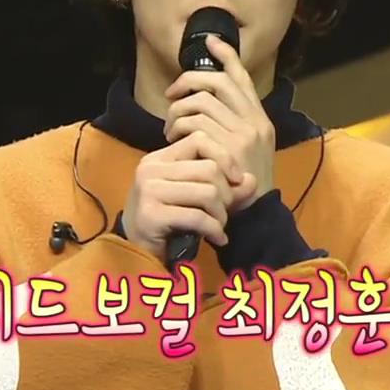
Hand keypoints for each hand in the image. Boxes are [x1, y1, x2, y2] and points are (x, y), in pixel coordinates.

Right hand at [121, 130, 243, 258]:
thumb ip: (225, 186)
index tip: (235, 179)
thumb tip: (251, 180)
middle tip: (224, 212)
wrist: (137, 250)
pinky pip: (198, 217)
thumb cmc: (168, 220)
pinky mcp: (151, 214)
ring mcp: (148, 190)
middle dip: (226, 194)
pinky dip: (214, 230)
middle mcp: (151, 168)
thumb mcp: (197, 197)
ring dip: (221, 214)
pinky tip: (218, 238)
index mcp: (160, 157)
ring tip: (219, 226)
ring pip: (207, 192)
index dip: (225, 157)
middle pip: (209, 168)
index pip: (199, 139)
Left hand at [162, 34, 275, 212]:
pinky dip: (178, 129)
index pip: (242, 77)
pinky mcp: (228, 150)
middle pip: (215, 83)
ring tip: (170, 128)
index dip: (226, 55)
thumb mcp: (248, 148)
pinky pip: (195, 126)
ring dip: (177, 112)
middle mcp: (254, 122)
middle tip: (171, 96)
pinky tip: (174, 141)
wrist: (256, 215)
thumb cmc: (243, 183)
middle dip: (188, 83)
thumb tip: (207, 98)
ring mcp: (242, 136)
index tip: (210, 40)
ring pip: (200, 103)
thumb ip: (233, 123)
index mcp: (259, 118)